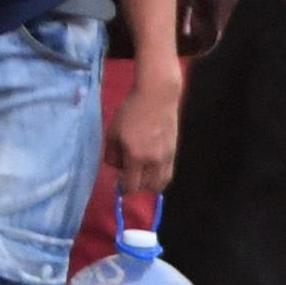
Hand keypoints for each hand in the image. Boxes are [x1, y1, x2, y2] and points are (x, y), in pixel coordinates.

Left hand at [111, 58, 182, 197]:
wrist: (157, 96)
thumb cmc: (131, 111)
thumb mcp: (113, 131)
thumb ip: (111, 153)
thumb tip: (115, 166)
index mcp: (136, 155)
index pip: (131, 185)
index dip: (123, 188)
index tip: (118, 183)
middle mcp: (153, 160)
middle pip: (147, 187)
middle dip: (136, 187)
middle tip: (128, 177)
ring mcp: (166, 156)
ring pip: (161, 183)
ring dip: (150, 184)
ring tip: (141, 175)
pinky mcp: (174, 151)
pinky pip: (168, 173)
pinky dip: (159, 176)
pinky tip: (151, 169)